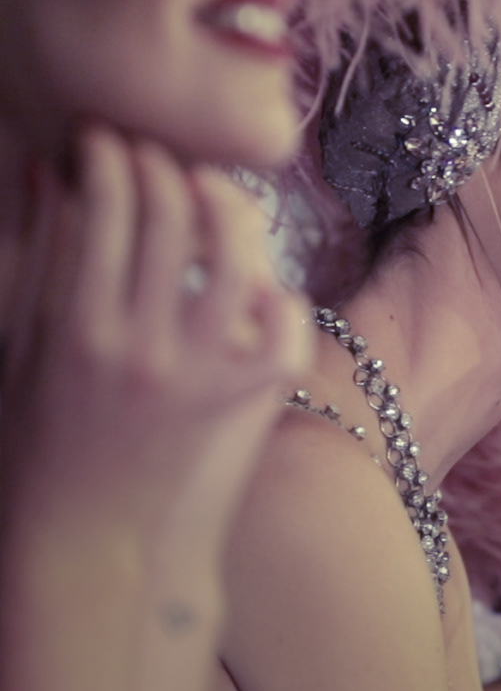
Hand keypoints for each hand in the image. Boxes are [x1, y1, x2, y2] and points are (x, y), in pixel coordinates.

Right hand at [0, 126, 310, 536]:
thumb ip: (36, 263)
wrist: (97, 552)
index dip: (109, 157)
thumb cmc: (42, 450)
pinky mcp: (249, 399)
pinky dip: (274, 290)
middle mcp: (140, 346)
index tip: (107, 139)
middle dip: (164, 164)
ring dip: (226, 208)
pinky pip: (284, 318)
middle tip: (160, 151)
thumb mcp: (20, 355)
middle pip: (167, 216)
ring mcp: (201, 372)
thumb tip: (48, 173)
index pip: (101, 208)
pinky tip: (254, 284)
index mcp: (73, 330)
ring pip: (234, 255)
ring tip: (212, 194)